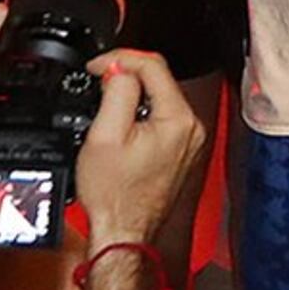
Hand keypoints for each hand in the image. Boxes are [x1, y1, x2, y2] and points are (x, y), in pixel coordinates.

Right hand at [73, 50, 205, 248]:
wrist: (122, 231)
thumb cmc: (115, 196)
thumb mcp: (105, 134)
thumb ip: (116, 92)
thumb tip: (119, 68)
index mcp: (178, 120)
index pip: (153, 66)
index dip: (119, 59)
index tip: (97, 66)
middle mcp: (191, 129)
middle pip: (159, 80)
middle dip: (126, 75)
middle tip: (98, 80)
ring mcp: (188, 141)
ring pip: (159, 98)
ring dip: (132, 95)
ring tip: (105, 105)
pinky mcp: (180, 151)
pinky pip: (161, 119)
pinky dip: (140, 114)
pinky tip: (121, 125)